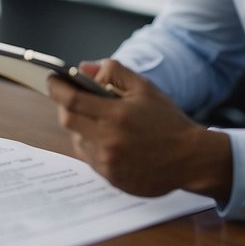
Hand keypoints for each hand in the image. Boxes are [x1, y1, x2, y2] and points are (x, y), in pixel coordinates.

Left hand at [47, 59, 232, 201]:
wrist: (191, 159)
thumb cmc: (168, 121)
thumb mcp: (144, 88)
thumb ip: (113, 71)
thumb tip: (83, 68)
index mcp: (116, 115)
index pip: (71, 99)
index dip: (56, 87)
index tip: (52, 78)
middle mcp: (108, 140)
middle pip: (67, 120)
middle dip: (65, 106)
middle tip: (74, 98)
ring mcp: (107, 162)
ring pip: (76, 139)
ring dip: (80, 127)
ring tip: (99, 120)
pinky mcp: (110, 177)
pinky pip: (88, 157)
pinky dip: (91, 145)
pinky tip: (109, 139)